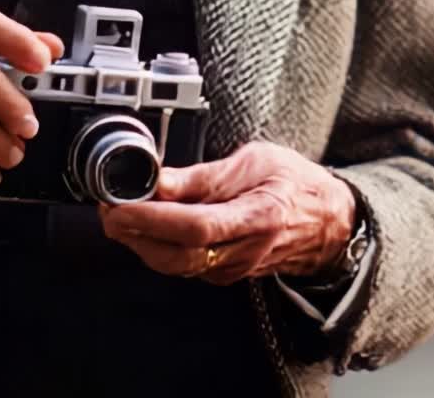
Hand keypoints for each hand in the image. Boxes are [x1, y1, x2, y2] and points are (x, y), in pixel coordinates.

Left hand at [100, 141, 354, 284]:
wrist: (326, 219)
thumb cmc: (293, 182)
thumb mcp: (254, 160)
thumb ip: (204, 176)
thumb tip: (159, 179)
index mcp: (257, 216)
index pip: (197, 226)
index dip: (154, 218)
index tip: (121, 203)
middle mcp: (245, 251)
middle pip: (178, 255)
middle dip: (134, 234)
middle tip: (107, 208)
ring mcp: (234, 268)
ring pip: (176, 267)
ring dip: (140, 244)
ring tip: (117, 215)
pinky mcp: (225, 274)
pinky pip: (184, 267)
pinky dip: (157, 249)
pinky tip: (143, 228)